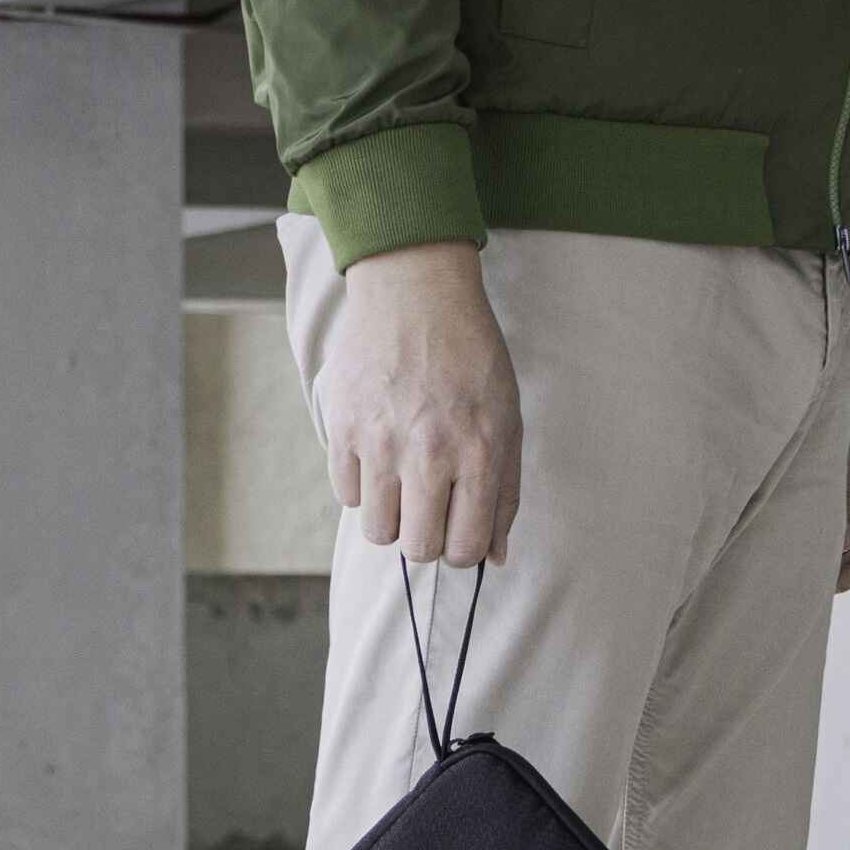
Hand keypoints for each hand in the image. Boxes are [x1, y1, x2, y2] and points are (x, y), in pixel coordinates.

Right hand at [317, 240, 521, 565]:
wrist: (415, 292)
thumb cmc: (471, 356)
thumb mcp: (506, 419)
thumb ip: (504, 491)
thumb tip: (495, 557)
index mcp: (479, 453)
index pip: (464, 547)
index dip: (462, 550)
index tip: (457, 530)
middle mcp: (429, 453)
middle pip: (419, 548)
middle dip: (426, 537)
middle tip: (429, 507)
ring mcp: (381, 442)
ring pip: (378, 530)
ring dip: (392, 517)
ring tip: (401, 482)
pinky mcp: (342, 428)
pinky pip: (347, 494)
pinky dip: (363, 485)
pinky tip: (378, 453)